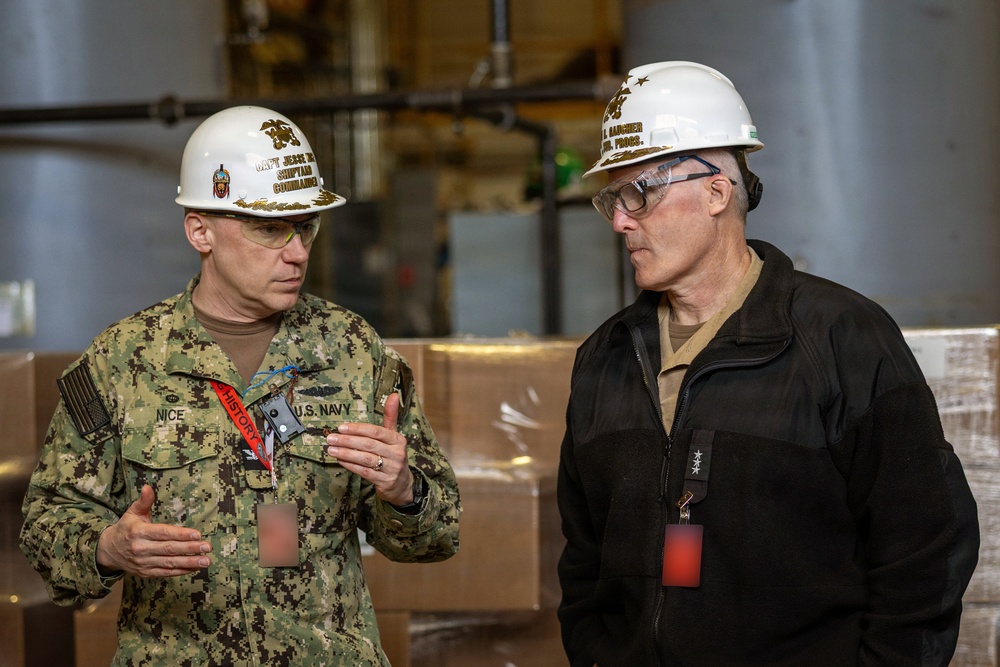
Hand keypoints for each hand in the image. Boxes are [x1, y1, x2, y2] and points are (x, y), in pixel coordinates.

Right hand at [96, 484, 211, 577]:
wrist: (108, 551)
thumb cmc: (126, 528)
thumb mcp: (132, 512)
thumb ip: (143, 501)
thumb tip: (148, 487)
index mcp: (138, 532)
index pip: (163, 533)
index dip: (180, 534)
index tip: (197, 534)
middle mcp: (140, 548)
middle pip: (169, 549)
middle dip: (190, 549)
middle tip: (207, 547)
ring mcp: (143, 563)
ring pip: (169, 563)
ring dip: (189, 563)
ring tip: (206, 561)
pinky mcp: (146, 573)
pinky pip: (165, 572)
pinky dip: (181, 571)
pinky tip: (195, 568)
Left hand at [326, 392, 414, 505]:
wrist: (402, 483)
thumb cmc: (393, 455)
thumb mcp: (394, 435)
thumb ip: (391, 416)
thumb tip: (394, 394)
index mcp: (398, 440)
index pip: (376, 432)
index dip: (358, 429)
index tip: (341, 427)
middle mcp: (397, 453)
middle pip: (369, 445)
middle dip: (348, 441)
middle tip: (331, 438)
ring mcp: (391, 468)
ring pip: (366, 459)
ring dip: (346, 453)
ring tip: (331, 449)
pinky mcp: (385, 481)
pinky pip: (365, 472)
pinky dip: (351, 465)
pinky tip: (340, 460)